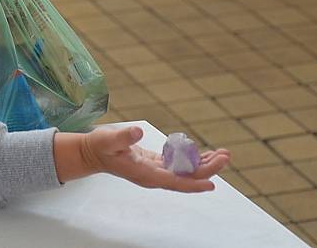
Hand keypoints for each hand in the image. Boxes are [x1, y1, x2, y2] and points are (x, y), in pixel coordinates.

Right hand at [54, 126, 230, 192]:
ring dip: (203, 164)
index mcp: (144, 174)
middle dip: (207, 168)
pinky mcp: (155, 165)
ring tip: (221, 154)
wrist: (92, 153)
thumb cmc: (99, 147)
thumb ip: (123, 137)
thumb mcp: (108, 140)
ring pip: (185, 172)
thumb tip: (138, 132)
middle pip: (185, 178)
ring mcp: (155, 172)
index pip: (174, 182)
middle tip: (224, 155)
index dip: (194, 183)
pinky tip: (203, 153)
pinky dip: (192, 160)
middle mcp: (153, 176)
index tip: (212, 183)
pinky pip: (178, 166)